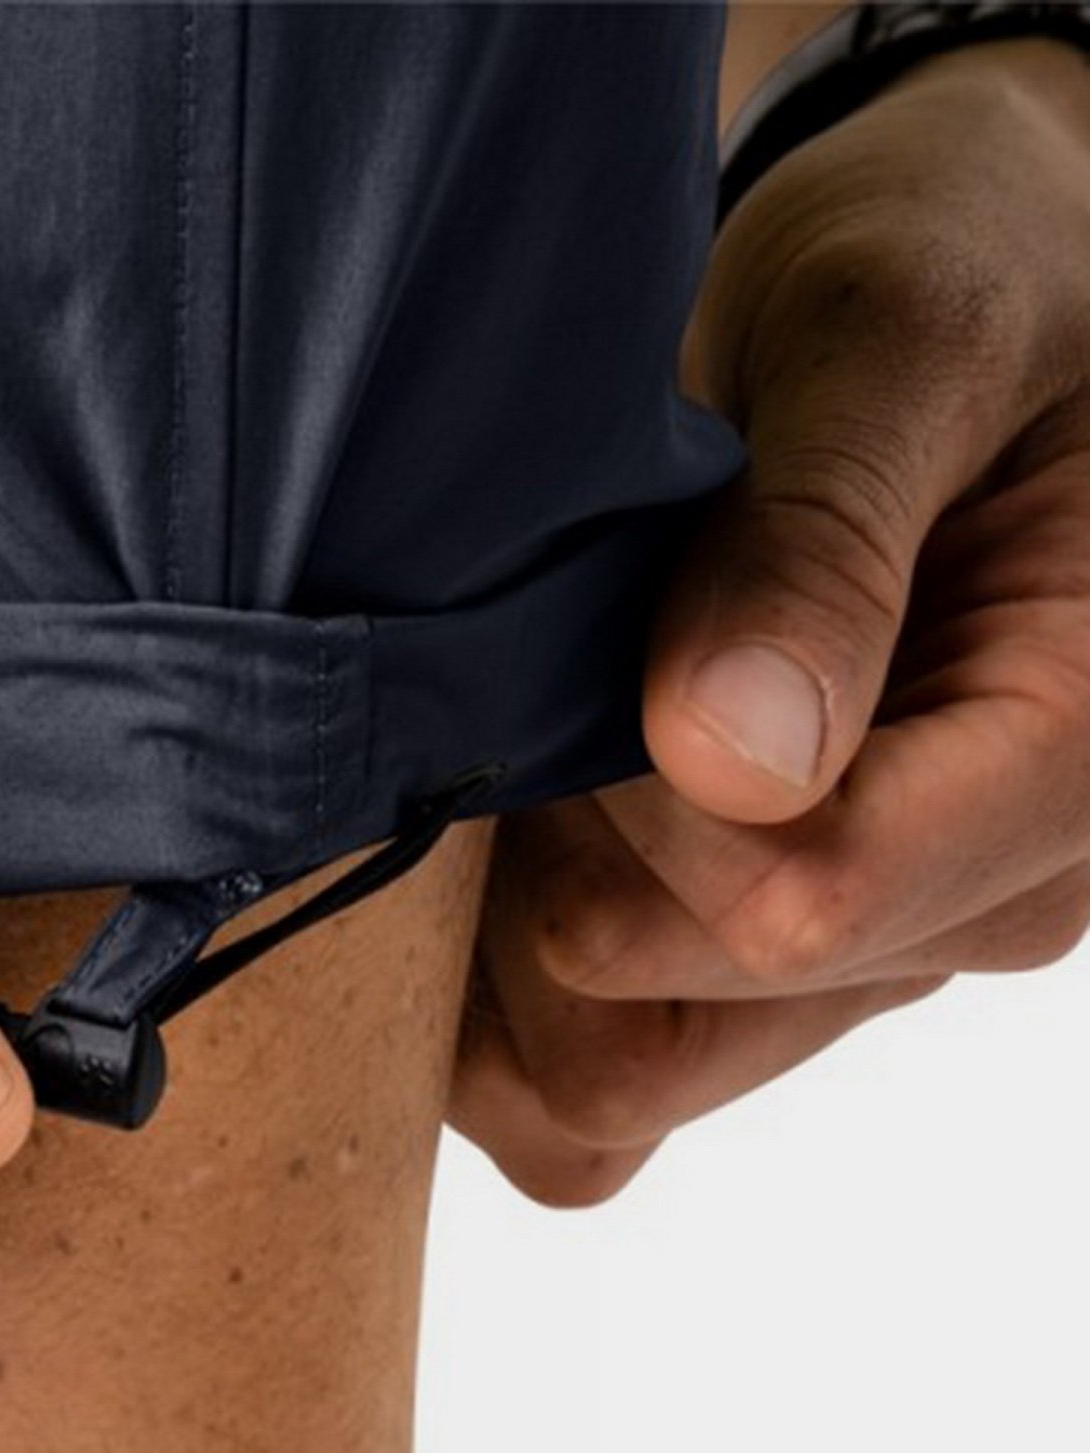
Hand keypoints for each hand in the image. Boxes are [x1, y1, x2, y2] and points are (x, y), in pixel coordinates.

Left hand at [451, 40, 1089, 1202]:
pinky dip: (498, 1006)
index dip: (623, 801)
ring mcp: (867, 965)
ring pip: (607, 1082)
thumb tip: (736, 761)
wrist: (931, 319)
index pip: (790, 905)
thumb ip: (822, 539)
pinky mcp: (759, 991)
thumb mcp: (899, 333)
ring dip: (505, 936)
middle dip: (552, 854)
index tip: (580, 644)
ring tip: (531, 735)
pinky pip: (583, 1105)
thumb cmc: (951, 270)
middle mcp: (980, 907)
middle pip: (670, 1012)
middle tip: (539, 668)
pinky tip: (502, 843)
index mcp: (1075, 757)